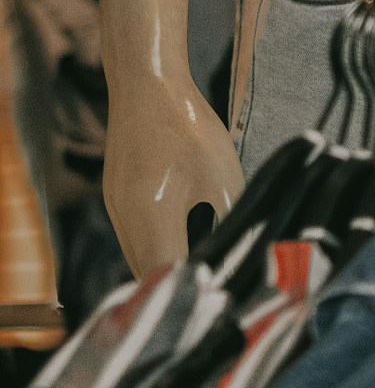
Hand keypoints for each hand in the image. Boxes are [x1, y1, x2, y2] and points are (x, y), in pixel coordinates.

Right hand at [99, 0, 244, 277]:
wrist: (147, 82)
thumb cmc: (189, 125)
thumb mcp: (223, 174)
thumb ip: (230, 219)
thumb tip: (245, 253)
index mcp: (153, 218)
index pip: (169, 279)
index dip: (193, 297)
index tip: (219, 304)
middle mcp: (126, 222)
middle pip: (149, 277)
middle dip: (178, 290)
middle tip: (213, 298)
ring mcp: (115, 211)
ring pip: (138, 259)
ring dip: (165, 270)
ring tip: (201, 278)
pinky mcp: (115, 199)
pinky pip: (134, 239)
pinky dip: (155, 248)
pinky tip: (181, 245)